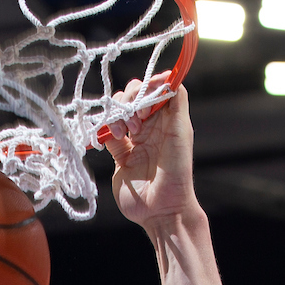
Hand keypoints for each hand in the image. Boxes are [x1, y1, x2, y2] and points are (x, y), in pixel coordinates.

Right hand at [104, 76, 199, 230]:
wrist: (161, 208)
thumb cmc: (177, 171)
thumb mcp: (180, 133)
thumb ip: (176, 103)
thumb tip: (170, 77)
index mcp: (168, 118)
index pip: (154, 89)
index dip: (147, 89)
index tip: (145, 102)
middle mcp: (151, 126)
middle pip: (133, 97)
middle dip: (129, 102)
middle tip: (135, 121)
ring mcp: (134, 140)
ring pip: (118, 113)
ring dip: (117, 117)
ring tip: (124, 134)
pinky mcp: (119, 154)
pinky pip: (107, 134)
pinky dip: (104, 131)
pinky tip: (111, 137)